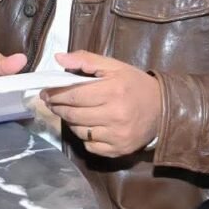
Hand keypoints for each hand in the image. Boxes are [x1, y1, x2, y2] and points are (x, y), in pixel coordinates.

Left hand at [41, 51, 161, 157]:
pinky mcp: (118, 150)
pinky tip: (86, 125)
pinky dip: (83, 136)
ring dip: (69, 121)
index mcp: (113, 91)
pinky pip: (90, 146)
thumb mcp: (114, 66)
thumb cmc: (134, 84)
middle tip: (51, 101)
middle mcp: (115, 115)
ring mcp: (117, 135)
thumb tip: (59, 58)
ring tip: (69, 111)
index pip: (74, 95)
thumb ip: (86, 60)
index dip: (56, 94)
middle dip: (58, 107)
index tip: (45, 92)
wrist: (163, 109)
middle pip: (74, 115)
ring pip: (79, 131)